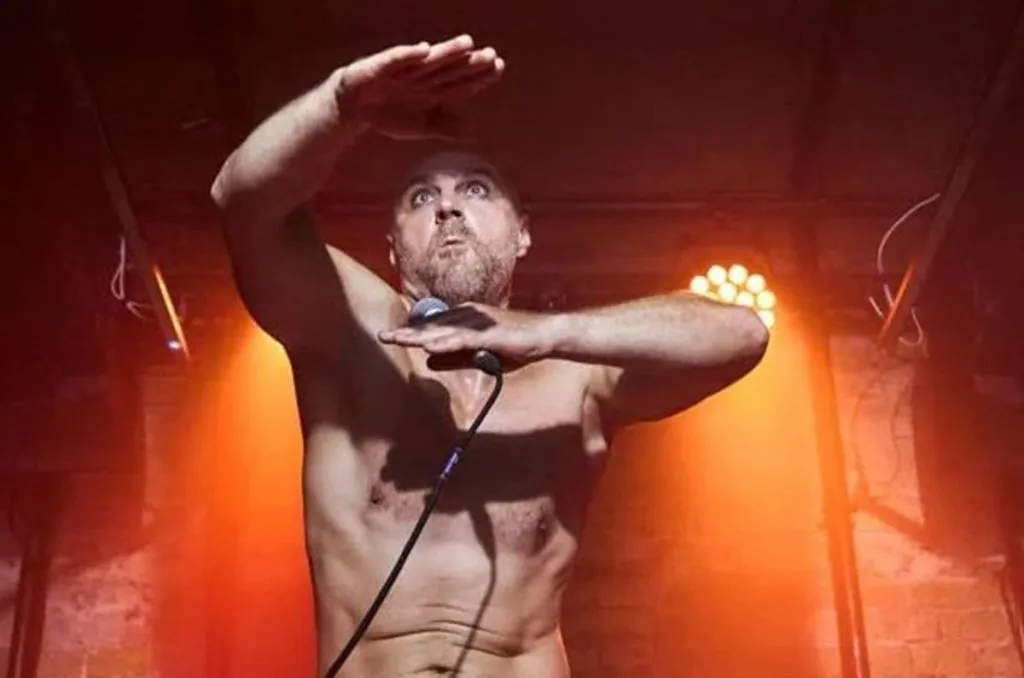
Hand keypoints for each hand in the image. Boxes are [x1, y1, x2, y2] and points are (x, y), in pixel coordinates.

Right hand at [336, 35, 503, 140]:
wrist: (355, 109)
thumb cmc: (391, 113)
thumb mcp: (421, 127)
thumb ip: (446, 128)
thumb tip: (474, 134)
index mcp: (435, 89)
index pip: (462, 81)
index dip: (480, 75)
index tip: (499, 67)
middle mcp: (424, 75)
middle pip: (451, 68)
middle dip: (470, 62)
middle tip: (491, 54)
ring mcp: (404, 69)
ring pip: (429, 60)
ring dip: (447, 52)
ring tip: (466, 44)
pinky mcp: (382, 66)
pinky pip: (396, 59)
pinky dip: (408, 55)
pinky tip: (423, 50)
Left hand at [377, 304, 556, 363]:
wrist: (545, 336)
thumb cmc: (514, 344)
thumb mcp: (478, 354)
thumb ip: (454, 356)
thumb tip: (427, 358)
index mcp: (465, 318)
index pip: (432, 326)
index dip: (410, 332)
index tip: (388, 337)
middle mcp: (468, 316)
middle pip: (432, 326)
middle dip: (406, 332)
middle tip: (381, 337)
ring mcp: (479, 324)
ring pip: (443, 330)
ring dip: (419, 335)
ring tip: (397, 340)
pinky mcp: (490, 334)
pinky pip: (463, 339)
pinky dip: (445, 342)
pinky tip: (429, 346)